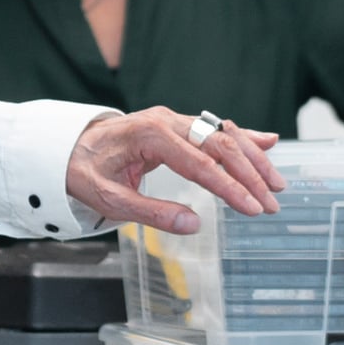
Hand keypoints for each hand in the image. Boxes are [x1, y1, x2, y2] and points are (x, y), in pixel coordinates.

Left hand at [66, 108, 284, 234]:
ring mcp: (174, 119)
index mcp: (150, 135)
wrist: (66, 146)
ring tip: (277, 183)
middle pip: (220, 145)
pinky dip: (243, 137)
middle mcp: (167, 120)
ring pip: (223, 134)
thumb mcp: (109, 200)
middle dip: (250, 175)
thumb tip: (194, 225)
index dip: (230, 188)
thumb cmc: (85, 172)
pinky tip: (269, 142)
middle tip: (272, 203)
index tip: (253, 208)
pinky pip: (215, 129)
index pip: (200, 164)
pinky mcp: (178, 124)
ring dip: (253, 158)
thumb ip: (151, 213)